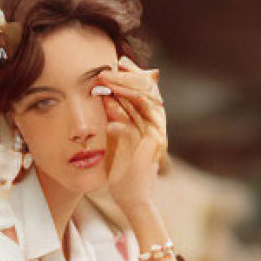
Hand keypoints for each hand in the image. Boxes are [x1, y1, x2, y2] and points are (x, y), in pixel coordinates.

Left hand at [98, 55, 167, 208]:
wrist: (131, 197)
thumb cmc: (122, 167)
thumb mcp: (120, 138)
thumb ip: (118, 117)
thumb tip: (106, 95)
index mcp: (153, 121)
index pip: (149, 88)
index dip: (135, 73)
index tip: (118, 62)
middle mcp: (158, 126)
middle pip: (147, 91)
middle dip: (126, 78)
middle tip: (105, 71)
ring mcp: (155, 136)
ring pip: (142, 104)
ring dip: (122, 90)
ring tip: (103, 82)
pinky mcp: (149, 148)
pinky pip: (134, 126)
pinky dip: (120, 114)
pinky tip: (107, 106)